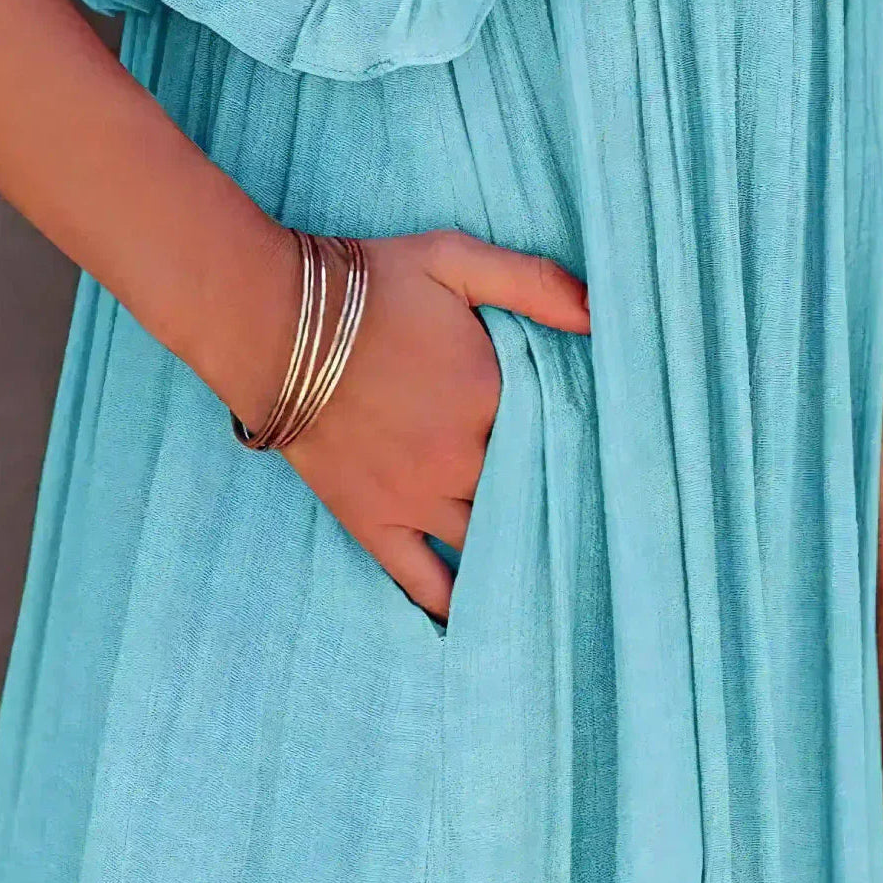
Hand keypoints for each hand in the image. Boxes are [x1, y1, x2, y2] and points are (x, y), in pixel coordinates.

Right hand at [281, 229, 589, 622]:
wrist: (272, 320)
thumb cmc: (366, 284)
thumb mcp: (454, 259)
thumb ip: (532, 282)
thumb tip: (600, 315)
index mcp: (491, 397)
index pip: (558, 434)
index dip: (580, 443)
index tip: (611, 458)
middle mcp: (461, 458)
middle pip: (531, 496)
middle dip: (561, 506)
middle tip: (600, 529)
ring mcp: (416, 497)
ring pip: (488, 542)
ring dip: (521, 556)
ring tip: (558, 581)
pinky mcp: (371, 520)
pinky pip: (421, 579)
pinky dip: (454, 604)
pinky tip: (481, 623)